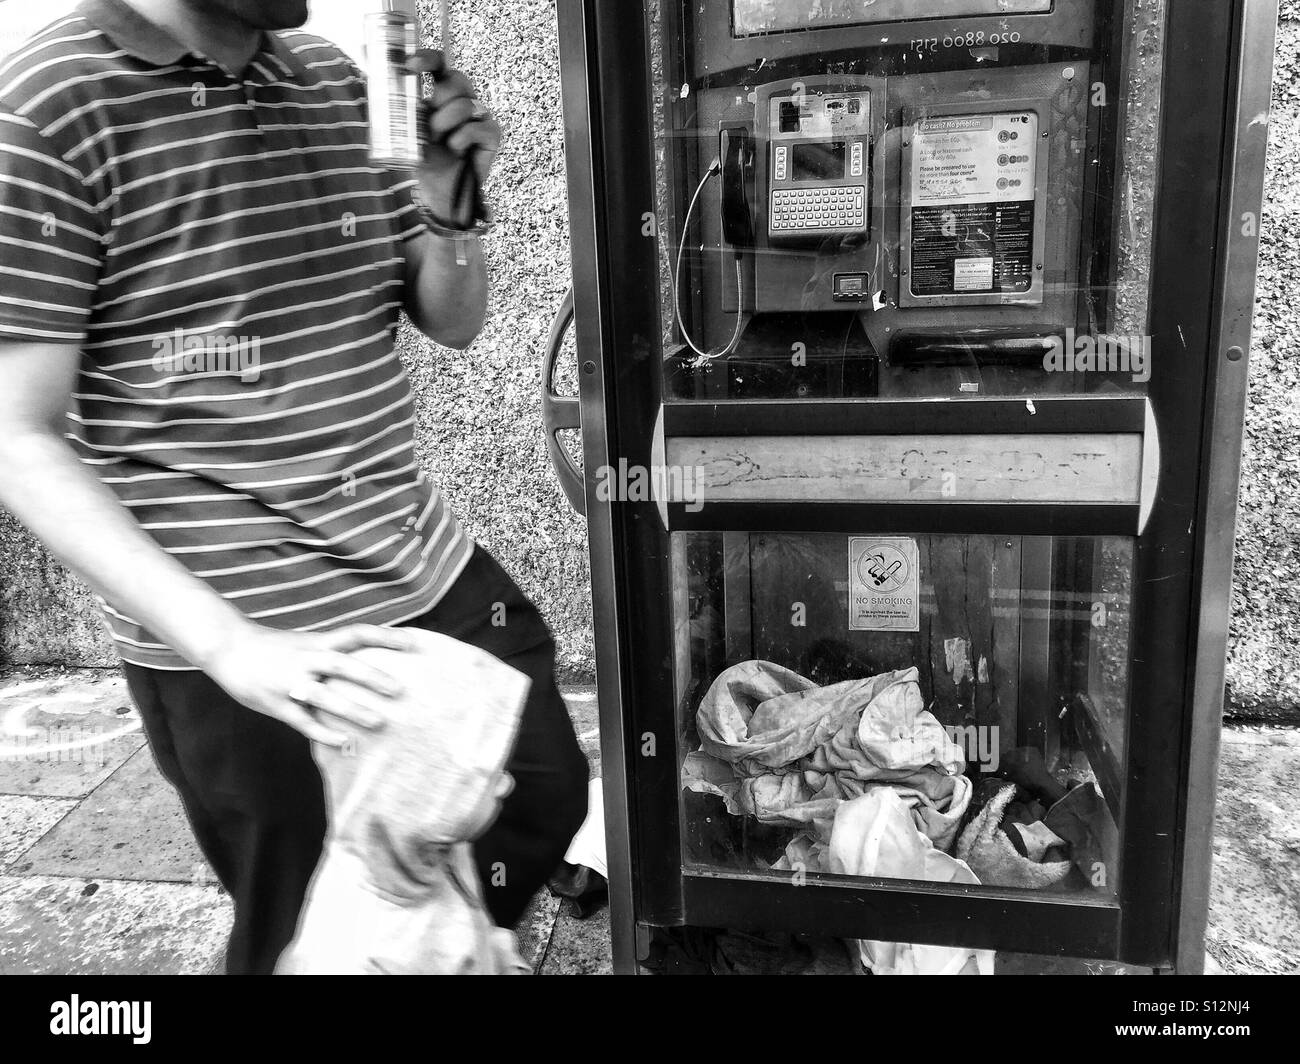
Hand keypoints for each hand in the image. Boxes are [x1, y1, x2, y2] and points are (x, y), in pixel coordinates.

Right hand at [199, 622, 415, 745]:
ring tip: (379, 723)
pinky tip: (344, 742)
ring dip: (352, 709)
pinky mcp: (276, 703)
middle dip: (371, 677)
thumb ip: (331, 653)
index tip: (413, 644)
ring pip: (325, 695)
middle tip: (400, 690)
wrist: (227, 646)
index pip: (356, 634)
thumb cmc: (274, 648)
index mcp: (317, 642)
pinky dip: (324, 732)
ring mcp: (290, 682)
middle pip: (343, 664)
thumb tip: (368, 662)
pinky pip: (303, 721)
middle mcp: (306, 659)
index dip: (385, 637)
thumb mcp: (305, 643)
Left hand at [406, 49, 500, 223]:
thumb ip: (399, 106)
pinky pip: (476, 127)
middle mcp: (465, 100)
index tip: (410, 64)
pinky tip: (454, 149)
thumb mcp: (407, 130)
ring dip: (445, 123)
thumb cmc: (426, 158)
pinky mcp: (492, 135)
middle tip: (430, 123)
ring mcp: (481, 116)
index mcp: (444, 94)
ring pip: (465, 104)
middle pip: (457, 80)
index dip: (428, 59)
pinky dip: (461, 138)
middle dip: (439, 100)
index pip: (441, 65)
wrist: (440, 190)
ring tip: (438, 140)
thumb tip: (375, 76)